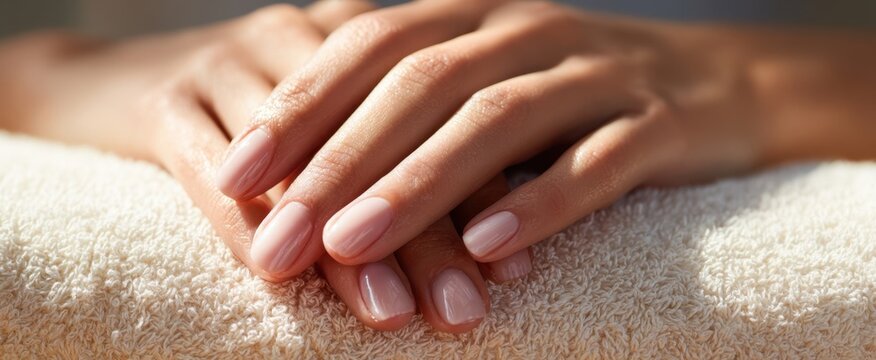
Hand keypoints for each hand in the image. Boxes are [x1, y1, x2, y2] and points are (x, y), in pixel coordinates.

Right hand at [0, 1, 529, 331]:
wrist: (114, 84)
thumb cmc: (251, 122)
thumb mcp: (324, 126)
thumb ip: (387, 161)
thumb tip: (483, 247)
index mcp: (361, 39)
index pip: (433, 121)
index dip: (478, 197)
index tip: (513, 273)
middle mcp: (303, 36)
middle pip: (378, 142)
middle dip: (425, 236)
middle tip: (465, 310)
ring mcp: (231, 59)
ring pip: (303, 162)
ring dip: (347, 243)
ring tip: (392, 313)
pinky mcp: (163, 97)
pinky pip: (211, 166)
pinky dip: (247, 225)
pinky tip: (281, 277)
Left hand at [219, 0, 767, 271]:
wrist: (713, 85)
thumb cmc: (571, 97)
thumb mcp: (488, 82)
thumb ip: (414, 106)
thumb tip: (304, 169)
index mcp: (475, 15)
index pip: (369, 45)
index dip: (299, 107)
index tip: (235, 175)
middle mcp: (528, 31)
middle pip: (422, 85)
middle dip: (340, 162)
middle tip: (280, 236)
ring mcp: (597, 72)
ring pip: (497, 120)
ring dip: (420, 186)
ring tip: (354, 246)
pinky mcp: (659, 123)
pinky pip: (597, 163)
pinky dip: (540, 203)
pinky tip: (487, 250)